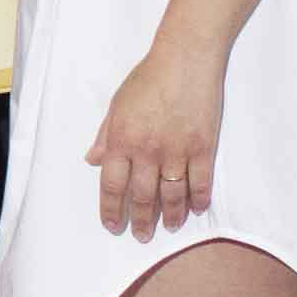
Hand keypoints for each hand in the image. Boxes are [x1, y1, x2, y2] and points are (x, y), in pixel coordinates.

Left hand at [87, 46, 224, 238]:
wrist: (185, 60)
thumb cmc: (147, 78)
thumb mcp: (117, 104)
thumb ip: (105, 136)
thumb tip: (92, 161)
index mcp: (122, 139)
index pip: (112, 184)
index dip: (111, 209)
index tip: (112, 225)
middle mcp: (147, 150)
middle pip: (142, 196)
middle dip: (140, 220)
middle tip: (140, 236)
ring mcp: (177, 151)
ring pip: (172, 195)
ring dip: (170, 216)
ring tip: (168, 228)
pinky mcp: (203, 148)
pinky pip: (201, 182)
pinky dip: (198, 199)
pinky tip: (195, 209)